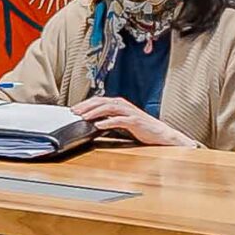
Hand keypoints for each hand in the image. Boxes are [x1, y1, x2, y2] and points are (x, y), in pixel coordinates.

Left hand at [73, 95, 194, 146]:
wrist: (161, 135)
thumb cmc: (142, 128)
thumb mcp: (122, 122)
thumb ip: (110, 119)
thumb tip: (93, 121)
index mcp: (119, 104)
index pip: (99, 100)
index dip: (85, 104)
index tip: (74, 109)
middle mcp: (124, 105)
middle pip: (101, 101)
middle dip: (86, 106)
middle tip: (75, 112)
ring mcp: (130, 112)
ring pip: (109, 108)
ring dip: (94, 112)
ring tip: (84, 117)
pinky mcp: (135, 121)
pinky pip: (119, 120)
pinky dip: (108, 122)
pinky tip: (99, 125)